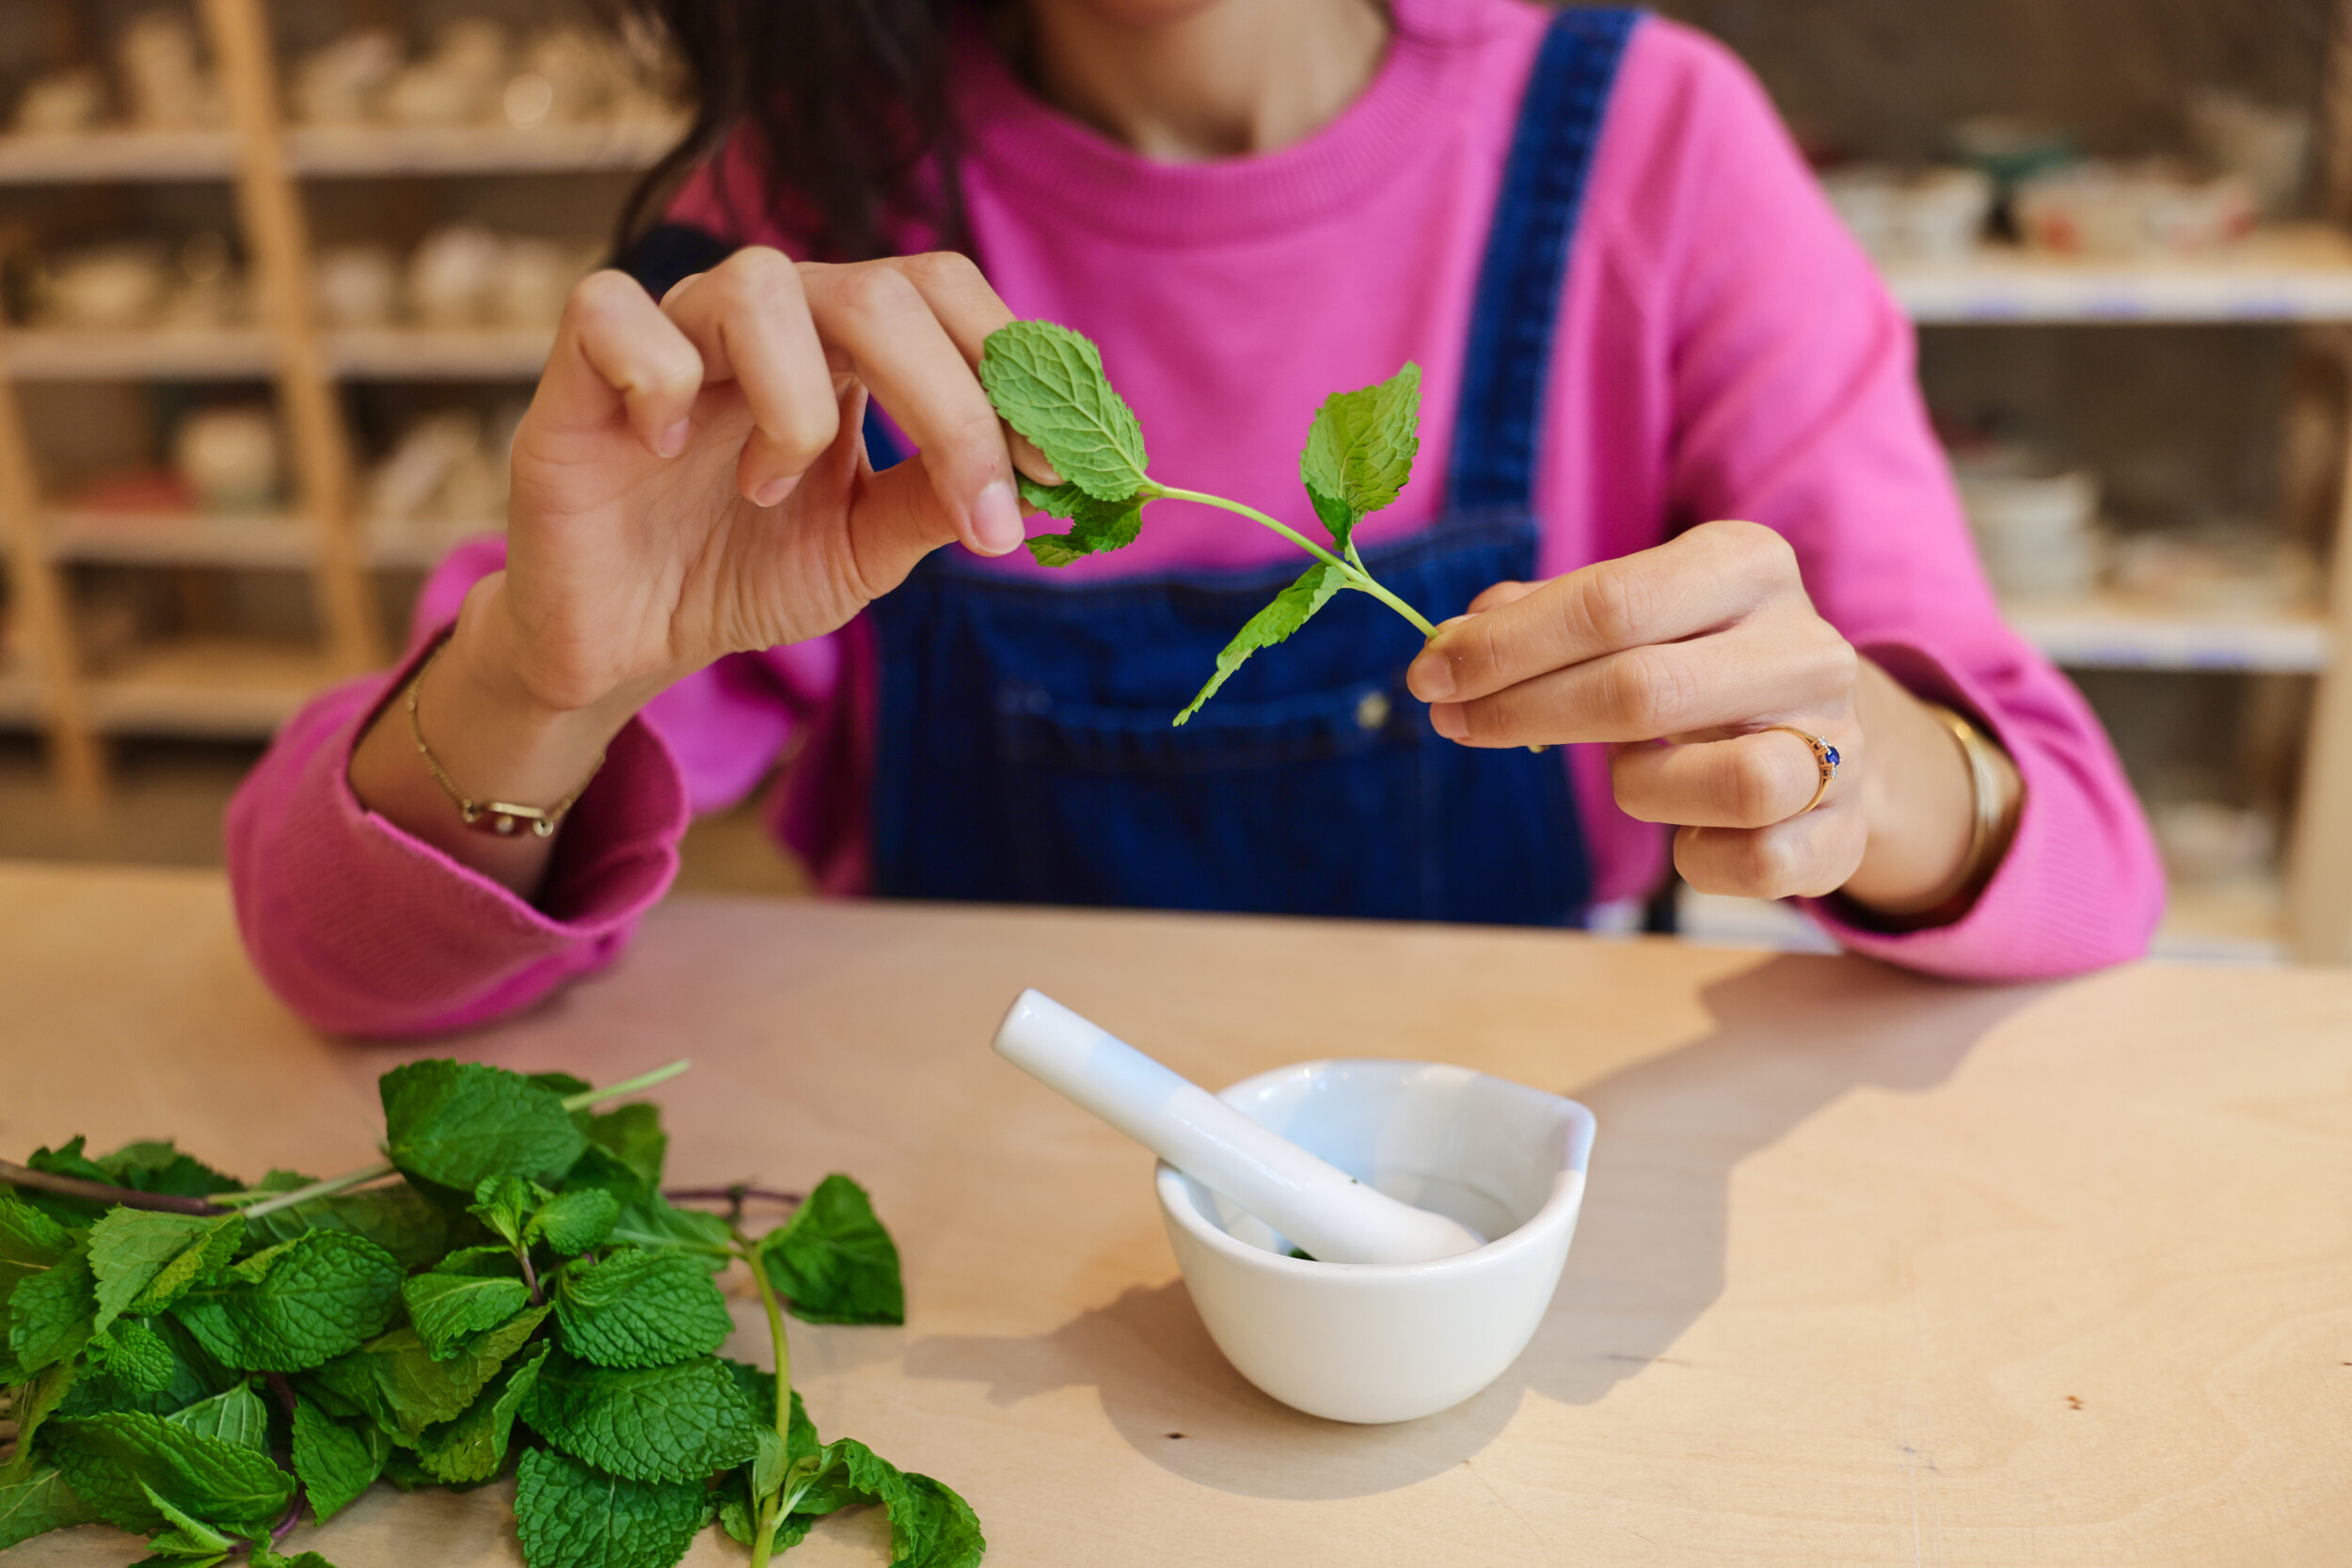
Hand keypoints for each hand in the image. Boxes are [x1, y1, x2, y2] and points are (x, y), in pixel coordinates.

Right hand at [500, 246, 1042, 716]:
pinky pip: (614, 312)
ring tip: (772, 491)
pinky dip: (657, 377)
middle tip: (982, 514)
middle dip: (952, 405)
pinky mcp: (578, 371)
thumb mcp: (864, 548)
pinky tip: (666, 451)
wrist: (625, 640)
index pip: (943, 295)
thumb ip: (935, 501)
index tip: (1062, 470)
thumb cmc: (741, 571)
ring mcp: (674, 333)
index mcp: (844, 346)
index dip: (1011, 367)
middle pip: (879, 291)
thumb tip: (1038, 482)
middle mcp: (768, 320)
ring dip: (795, 408)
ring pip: (757, 286)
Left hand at [1403, 520, 1980, 907]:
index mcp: (1747, 565)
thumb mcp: (1636, 611)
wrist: (1832, 734)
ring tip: (1628, 773)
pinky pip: (1760, 862)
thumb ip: (1545, 616)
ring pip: (1733, 782)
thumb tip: (1454, 639)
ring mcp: (1840, 742)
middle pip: (1647, 690)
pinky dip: (1703, 858)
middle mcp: (1806, 646)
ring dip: (1644, 787)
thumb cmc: (1698, 663)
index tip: (1431, 673)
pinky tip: (1688, 833)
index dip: (1504, 646)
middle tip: (1457, 723)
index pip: (1611, 602)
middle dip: (1527, 710)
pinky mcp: (1845, 830)